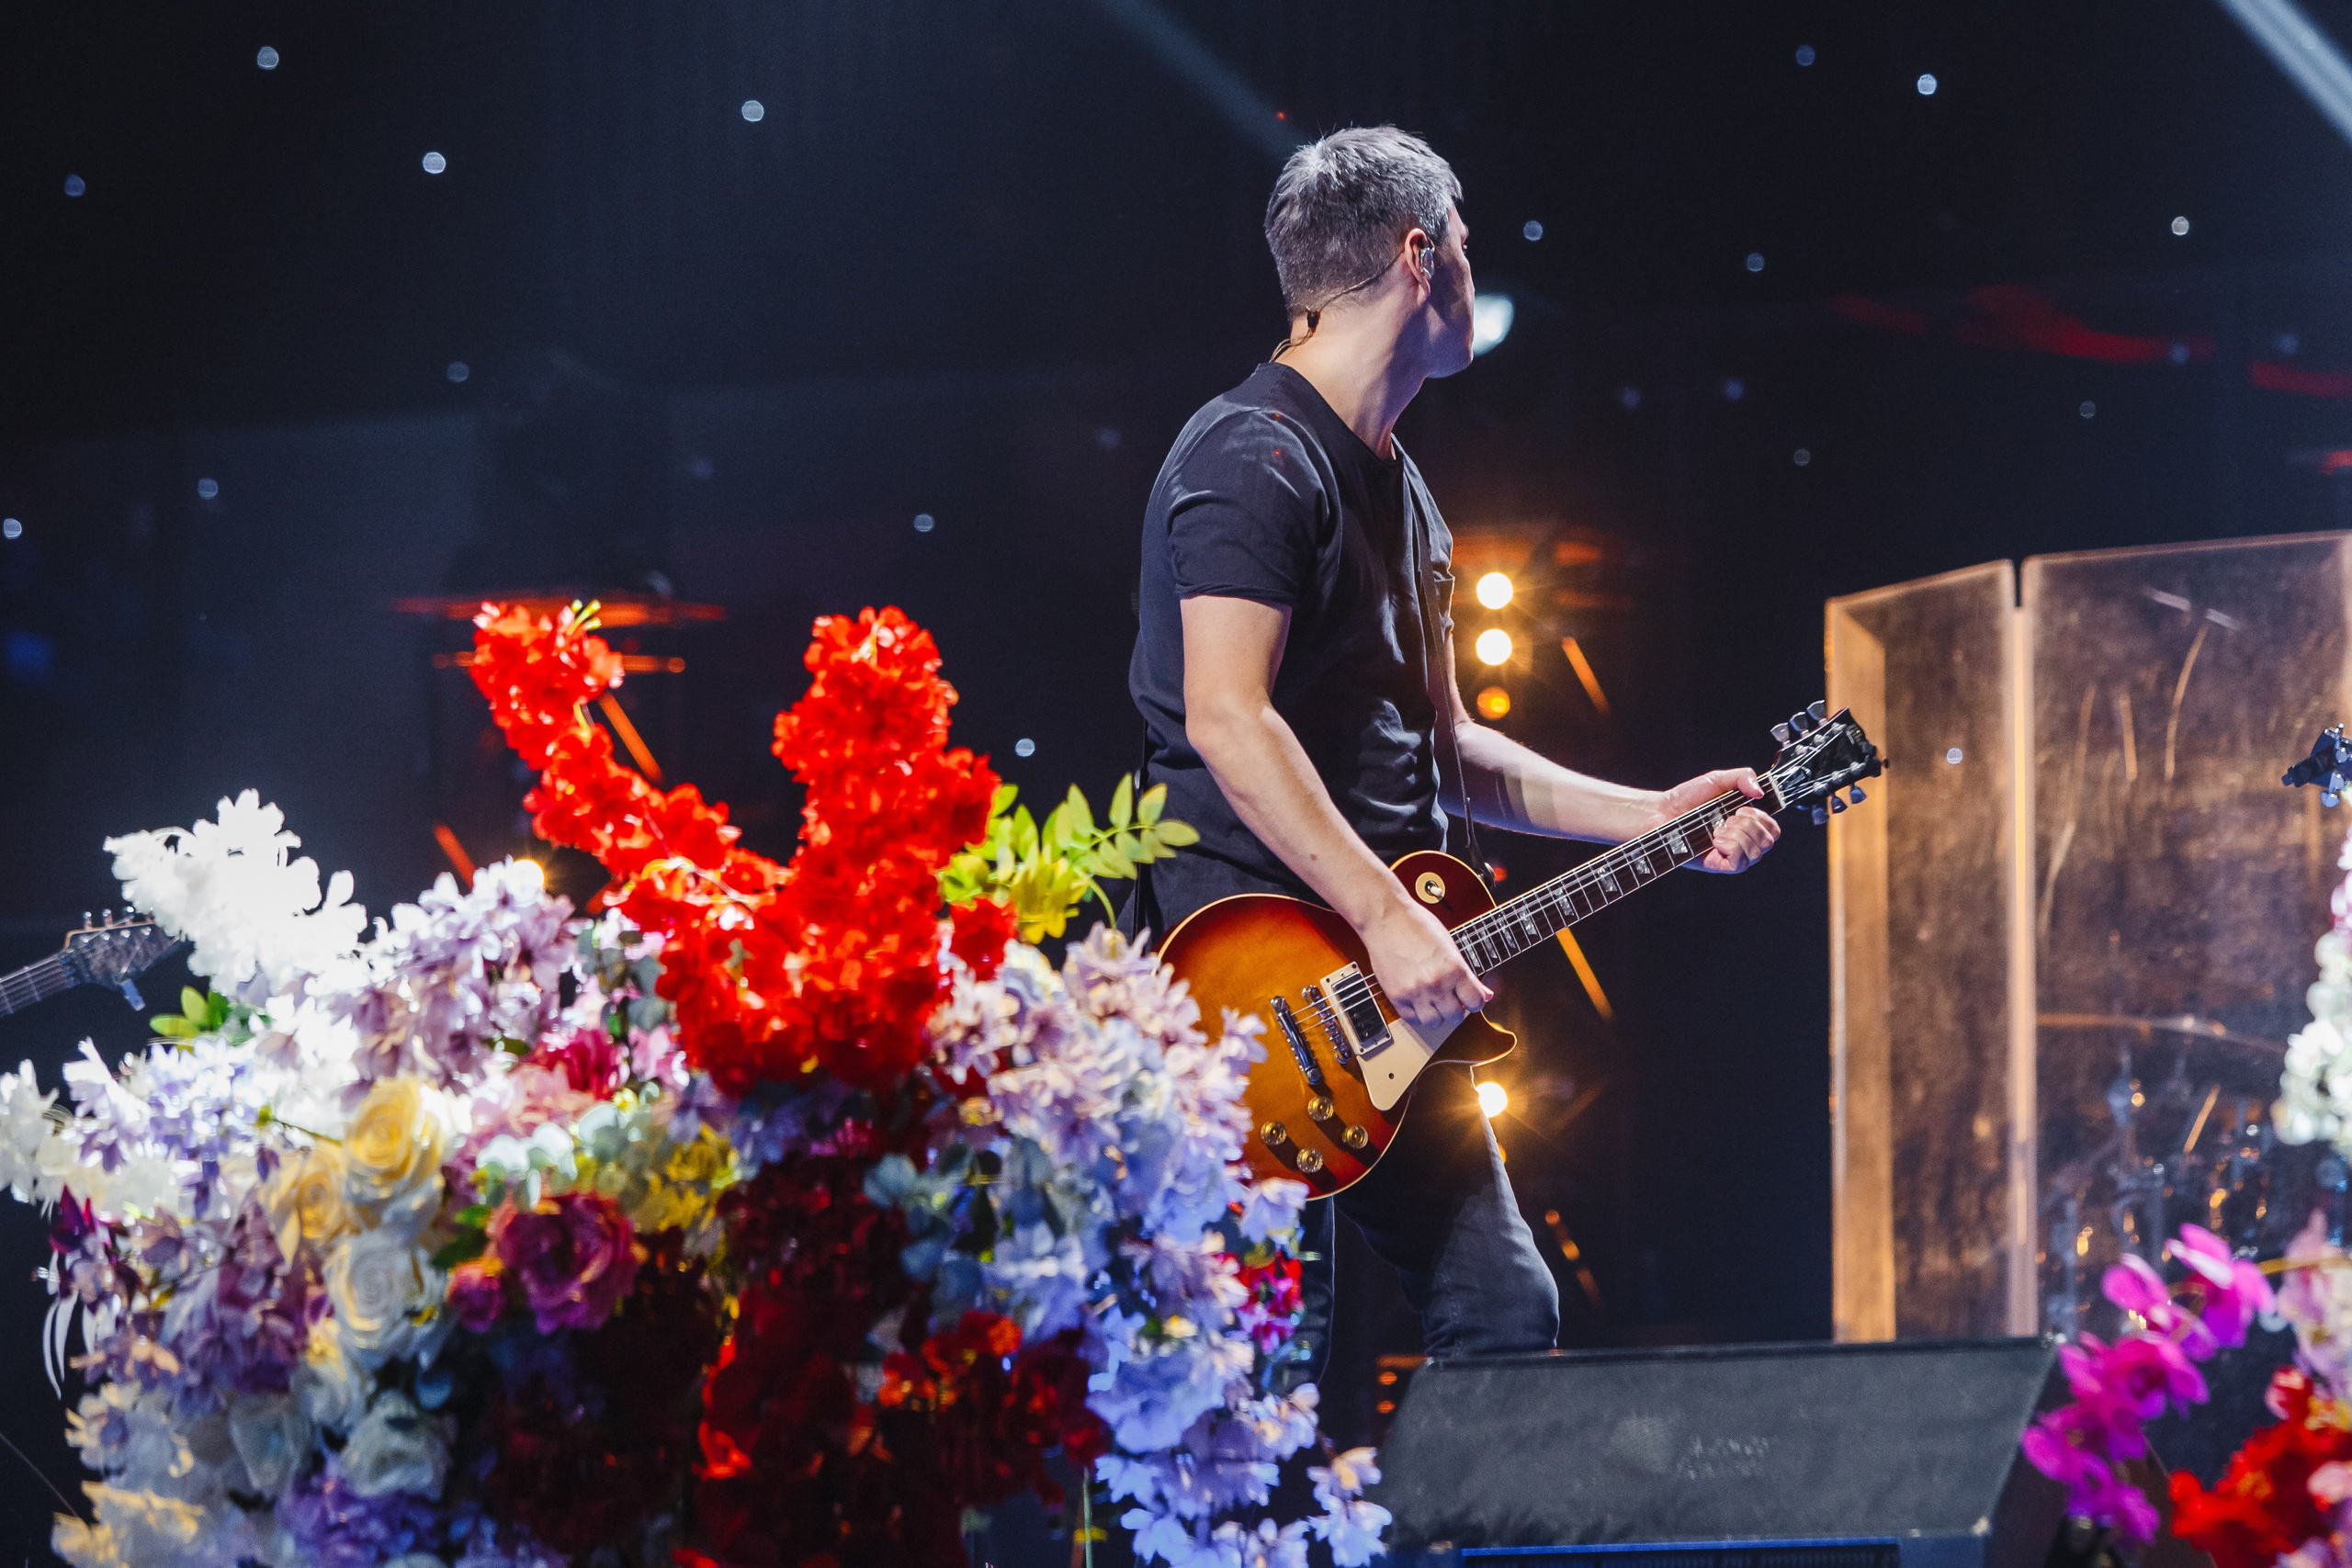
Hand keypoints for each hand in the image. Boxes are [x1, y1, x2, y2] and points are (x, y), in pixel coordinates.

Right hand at [1359, 897, 1492, 1036]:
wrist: (1386, 918)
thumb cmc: (1418, 925)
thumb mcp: (1450, 945)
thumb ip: (1467, 974)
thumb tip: (1485, 995)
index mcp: (1455, 969)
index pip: (1475, 1002)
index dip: (1474, 1001)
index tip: (1469, 999)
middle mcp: (1437, 984)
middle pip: (1455, 1017)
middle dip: (1456, 1010)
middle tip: (1451, 999)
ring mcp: (1415, 992)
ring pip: (1434, 1023)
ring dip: (1436, 1015)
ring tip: (1433, 1002)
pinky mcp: (1396, 996)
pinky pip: (1411, 1019)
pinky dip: (1417, 1014)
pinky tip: (1417, 1001)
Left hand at [1649, 767, 1780, 873]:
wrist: (1663, 812)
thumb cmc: (1688, 798)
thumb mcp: (1717, 779)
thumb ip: (1743, 777)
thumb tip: (1760, 792)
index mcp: (1746, 822)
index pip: (1773, 829)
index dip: (1765, 819)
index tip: (1744, 809)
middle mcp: (1742, 840)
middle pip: (1768, 841)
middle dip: (1749, 825)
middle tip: (1728, 818)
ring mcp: (1731, 854)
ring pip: (1756, 853)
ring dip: (1737, 836)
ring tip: (1717, 829)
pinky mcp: (1720, 865)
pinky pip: (1740, 864)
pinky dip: (1731, 848)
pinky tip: (1716, 840)